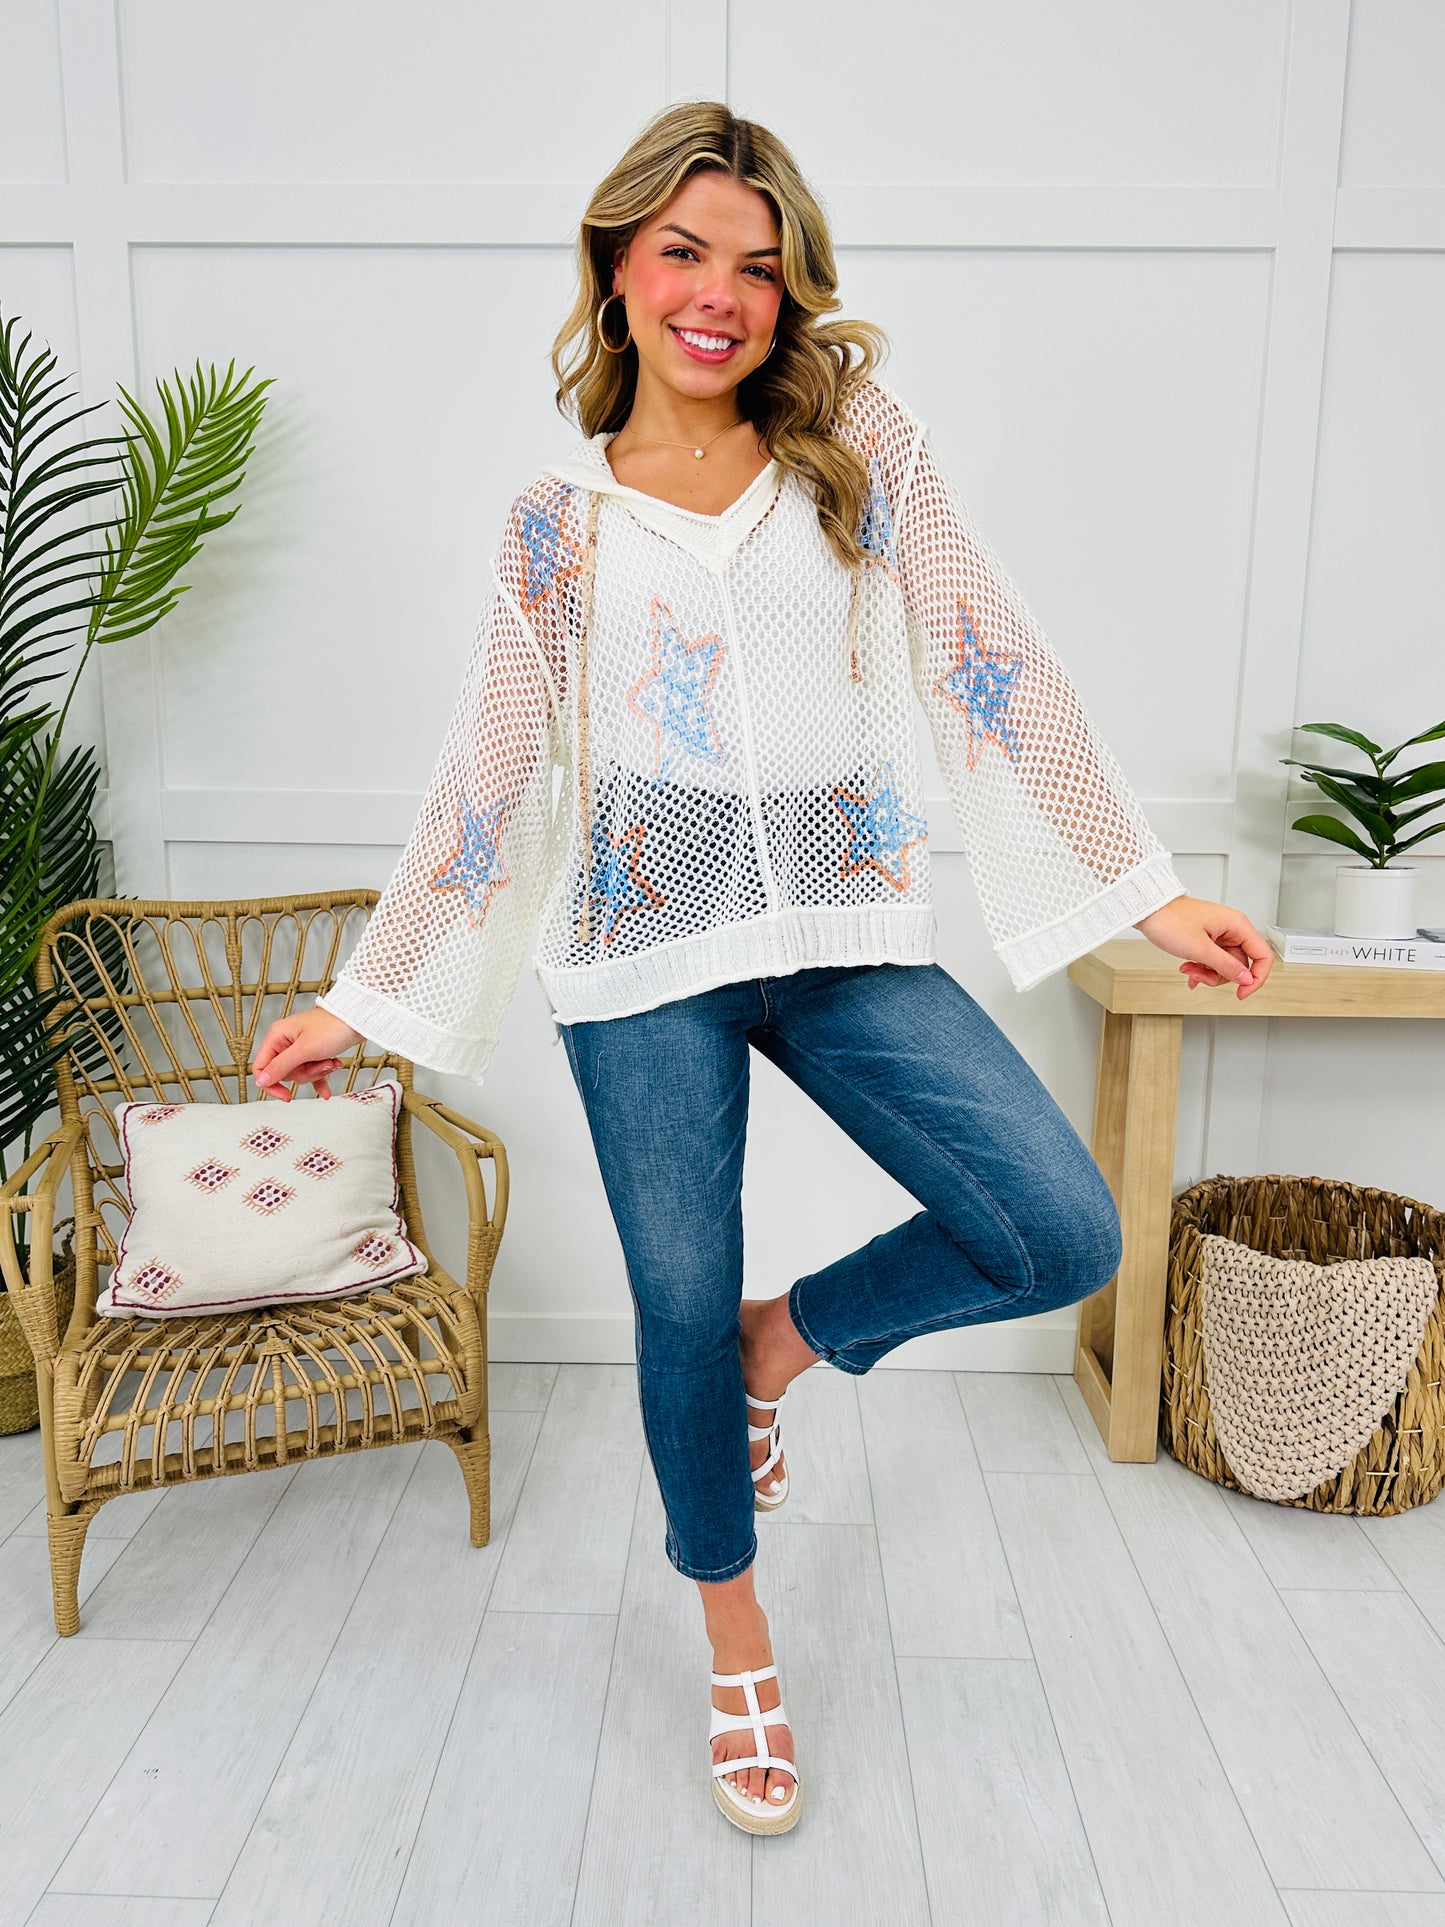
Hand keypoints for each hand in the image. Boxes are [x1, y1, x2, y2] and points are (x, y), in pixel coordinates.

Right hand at [251, 1006, 363, 1100]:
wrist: (358, 1020)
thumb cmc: (333, 1027)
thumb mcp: (304, 1050)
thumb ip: (281, 1066)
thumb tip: (261, 1081)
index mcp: (277, 1036)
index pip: (261, 1067)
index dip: (271, 1084)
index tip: (286, 1095)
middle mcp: (285, 1041)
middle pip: (284, 1073)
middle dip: (304, 1073)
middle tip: (319, 1064)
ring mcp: (300, 1047)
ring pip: (300, 1074)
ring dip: (317, 1072)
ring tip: (330, 1062)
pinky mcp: (313, 1053)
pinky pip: (311, 1073)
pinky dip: (320, 1079)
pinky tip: (326, 1090)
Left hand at [1133, 895, 1273, 999]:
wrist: (1148, 910)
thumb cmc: (1170, 920)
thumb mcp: (1199, 949)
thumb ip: (1226, 966)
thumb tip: (1246, 980)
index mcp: (1237, 925)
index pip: (1263, 956)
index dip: (1256, 978)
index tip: (1242, 993)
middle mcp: (1232, 929)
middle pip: (1241, 965)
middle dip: (1219, 976)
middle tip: (1199, 975)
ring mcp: (1220, 935)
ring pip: (1225, 966)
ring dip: (1207, 973)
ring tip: (1188, 969)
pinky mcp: (1208, 940)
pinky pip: (1213, 961)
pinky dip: (1202, 969)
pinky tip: (1189, 970)